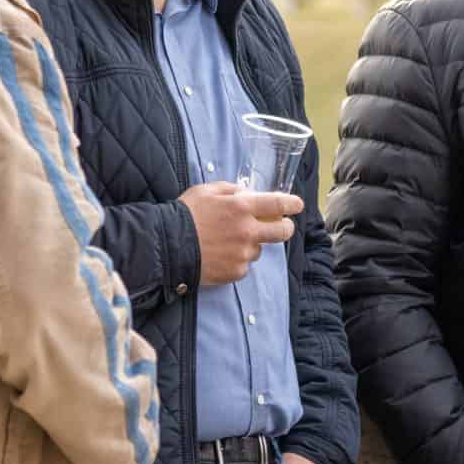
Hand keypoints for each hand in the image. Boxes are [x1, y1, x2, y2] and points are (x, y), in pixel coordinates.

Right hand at [182, 181, 299, 286]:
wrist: (167, 246)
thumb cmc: (185, 214)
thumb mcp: (207, 191)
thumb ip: (231, 190)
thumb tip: (247, 194)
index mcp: (242, 207)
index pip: (277, 203)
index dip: (292, 204)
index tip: (297, 205)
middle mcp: (247, 231)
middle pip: (282, 232)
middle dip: (286, 228)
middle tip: (281, 226)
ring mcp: (243, 254)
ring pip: (258, 249)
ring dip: (250, 245)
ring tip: (226, 242)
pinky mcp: (236, 272)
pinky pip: (244, 265)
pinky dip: (236, 260)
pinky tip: (220, 255)